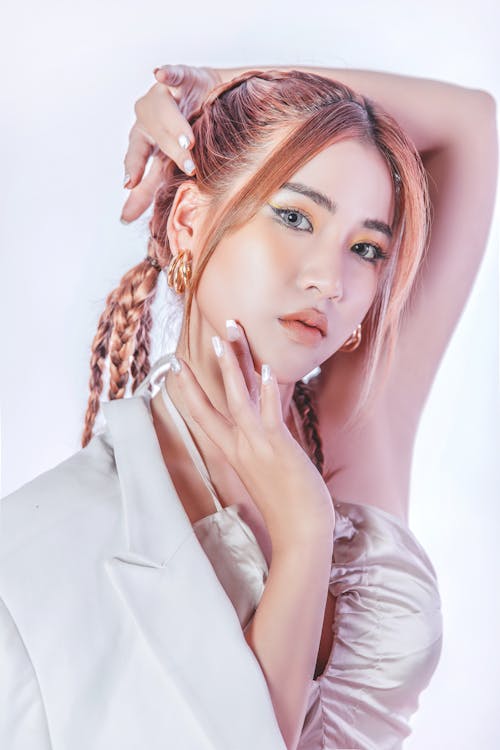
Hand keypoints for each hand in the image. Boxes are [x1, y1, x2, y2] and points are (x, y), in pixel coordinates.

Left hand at [121, 64, 221, 223]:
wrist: (212, 102)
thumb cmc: (183, 138)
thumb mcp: (166, 166)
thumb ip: (147, 190)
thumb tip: (124, 220)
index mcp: (143, 139)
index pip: (135, 155)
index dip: (133, 167)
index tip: (129, 183)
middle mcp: (149, 117)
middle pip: (156, 134)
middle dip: (173, 152)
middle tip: (190, 167)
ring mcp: (165, 96)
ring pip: (164, 110)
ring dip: (176, 125)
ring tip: (189, 141)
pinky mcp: (182, 77)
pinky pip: (173, 74)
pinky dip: (167, 73)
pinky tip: (159, 73)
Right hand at [171, 321, 334, 554]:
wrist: (299, 533)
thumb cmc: (287, 504)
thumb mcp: (264, 470)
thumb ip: (258, 447)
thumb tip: (260, 429)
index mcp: (234, 450)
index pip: (203, 414)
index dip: (188, 388)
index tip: (177, 364)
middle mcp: (240, 445)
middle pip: (217, 398)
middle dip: (216, 364)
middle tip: (212, 333)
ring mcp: (256, 445)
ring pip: (237, 398)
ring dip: (232, 365)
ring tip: (227, 336)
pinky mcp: (278, 448)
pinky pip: (268, 414)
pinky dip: (266, 391)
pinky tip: (267, 369)